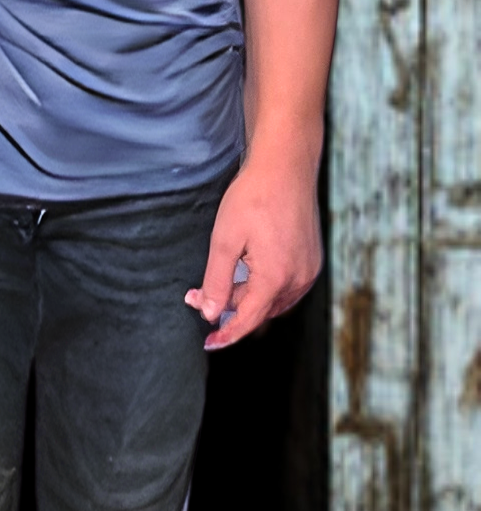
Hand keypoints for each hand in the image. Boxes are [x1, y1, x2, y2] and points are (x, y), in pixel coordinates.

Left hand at [186, 139, 321, 352]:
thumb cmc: (253, 197)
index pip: (247, 320)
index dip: (226, 335)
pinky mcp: (312, 260)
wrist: (285, 166)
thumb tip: (209, 313)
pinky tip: (247, 271)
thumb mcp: (224, 240)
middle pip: (260, 311)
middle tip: (198, 295)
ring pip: (274, 301)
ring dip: (248, 299)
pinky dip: (265, 287)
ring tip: (222, 281)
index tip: (208, 343)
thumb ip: (216, 282)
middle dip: (230, 309)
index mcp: (275, 278)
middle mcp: (298, 279)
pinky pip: (286, 287)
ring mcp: (308, 270)